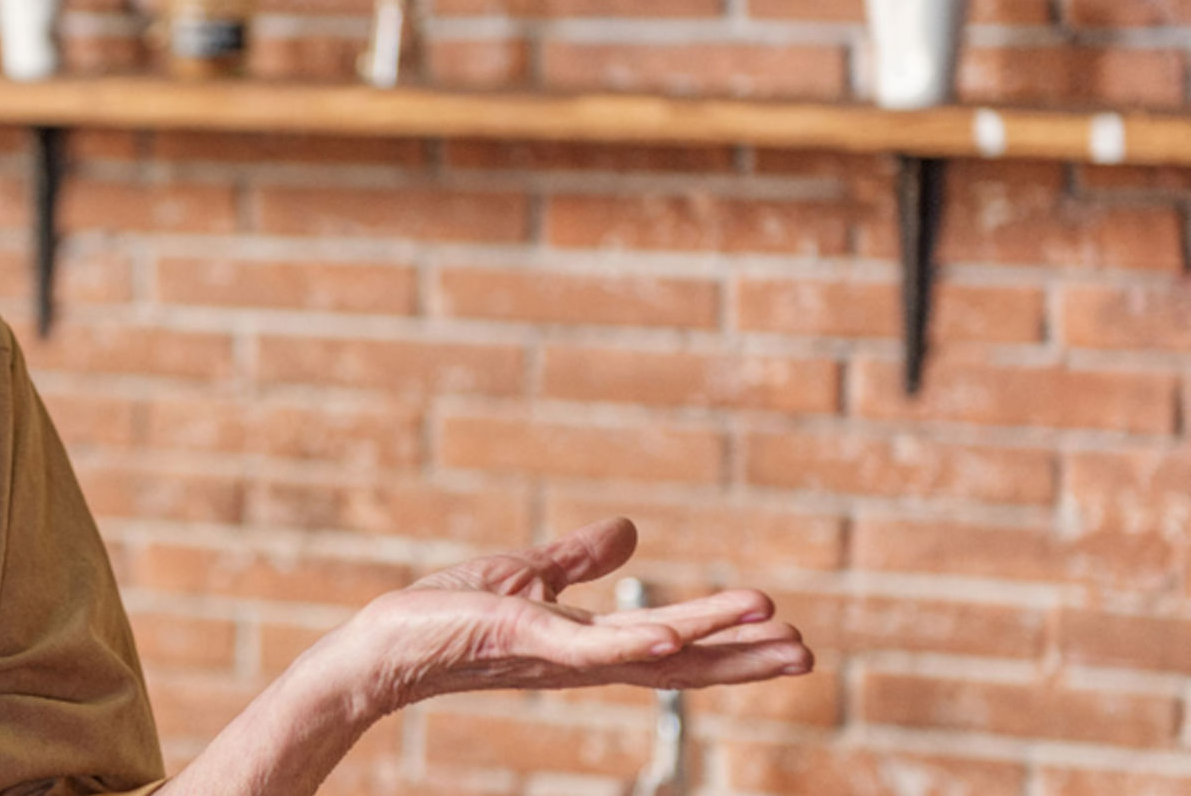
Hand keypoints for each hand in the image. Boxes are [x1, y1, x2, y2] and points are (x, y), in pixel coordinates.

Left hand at [337, 517, 811, 718]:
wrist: (386, 644)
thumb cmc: (446, 615)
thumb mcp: (527, 577)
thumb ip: (578, 559)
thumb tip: (631, 532)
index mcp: (590, 644)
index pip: (673, 647)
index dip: (727, 643)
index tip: (785, 637)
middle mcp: (584, 659)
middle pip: (678, 662)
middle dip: (742, 659)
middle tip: (807, 655)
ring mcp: (558, 654)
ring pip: (650, 651)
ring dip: (711, 642)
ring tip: (774, 632)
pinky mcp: (526, 639)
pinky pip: (589, 645)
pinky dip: (634, 640)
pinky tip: (674, 634)